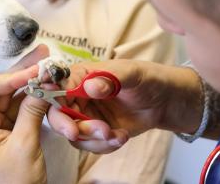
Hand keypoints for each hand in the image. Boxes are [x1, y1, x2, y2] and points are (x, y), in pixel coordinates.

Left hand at [0, 45, 48, 183]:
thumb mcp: (25, 147)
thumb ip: (33, 112)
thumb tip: (44, 83)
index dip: (10, 77)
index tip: (34, 72)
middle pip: (1, 87)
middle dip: (23, 72)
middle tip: (43, 55)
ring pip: (13, 95)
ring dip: (31, 81)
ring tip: (49, 66)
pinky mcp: (11, 129)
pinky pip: (22, 106)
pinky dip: (36, 96)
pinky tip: (48, 85)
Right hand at [48, 59, 202, 152]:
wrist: (164, 101)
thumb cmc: (147, 79)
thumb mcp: (132, 74)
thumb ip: (111, 79)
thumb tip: (90, 86)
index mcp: (80, 76)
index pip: (57, 87)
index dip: (54, 101)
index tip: (63, 112)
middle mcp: (77, 96)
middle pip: (58, 115)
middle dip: (71, 127)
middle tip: (84, 133)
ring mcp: (85, 115)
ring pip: (73, 134)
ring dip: (93, 139)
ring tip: (115, 135)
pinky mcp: (95, 131)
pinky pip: (90, 144)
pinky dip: (104, 145)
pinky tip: (121, 137)